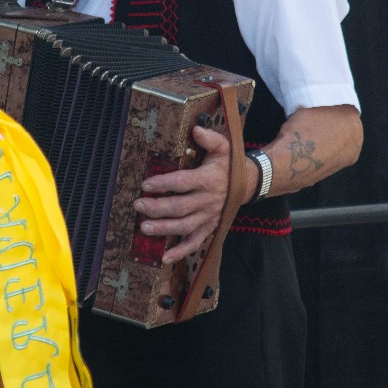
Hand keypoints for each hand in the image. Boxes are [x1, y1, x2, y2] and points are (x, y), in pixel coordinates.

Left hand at [133, 125, 229, 264]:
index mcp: (208, 179)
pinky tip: (164, 258)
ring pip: (184, 226)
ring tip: (144, 228)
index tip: (146, 185)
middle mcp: (208, 200)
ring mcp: (208, 216)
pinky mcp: (209, 228)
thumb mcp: (223, 146)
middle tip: (138, 206)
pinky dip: (180, 252)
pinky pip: (195, 243)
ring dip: (164, 229)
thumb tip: (195, 129)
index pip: (183, 182)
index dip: (164, 184)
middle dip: (157, 208)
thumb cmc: (230, 164)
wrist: (249, 183)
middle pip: (180, 207)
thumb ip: (209, 138)